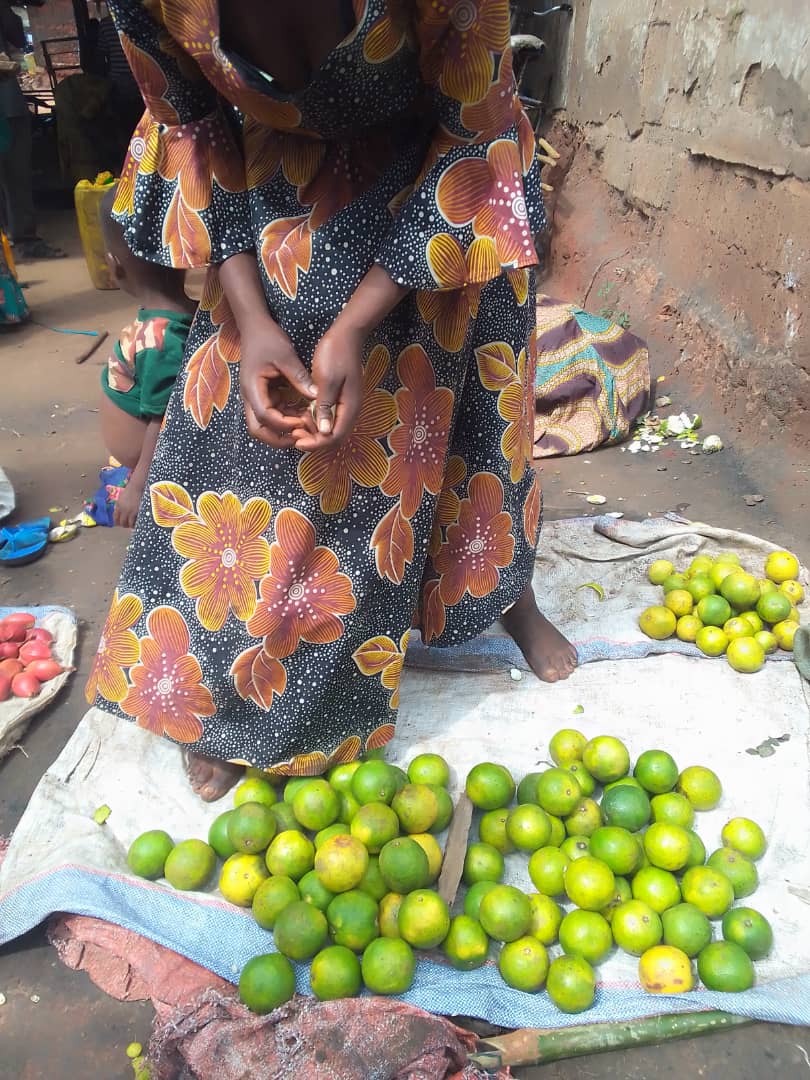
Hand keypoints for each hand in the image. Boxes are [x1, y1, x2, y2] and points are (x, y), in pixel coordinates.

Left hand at [114, 480, 142, 528]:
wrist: (137, 486)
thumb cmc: (130, 490)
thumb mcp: (121, 497)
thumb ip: (120, 505)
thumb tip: (120, 511)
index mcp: (118, 506)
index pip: (115, 518)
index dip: (117, 522)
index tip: (119, 524)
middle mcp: (122, 510)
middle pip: (121, 522)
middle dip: (124, 525)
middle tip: (127, 525)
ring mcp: (129, 512)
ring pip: (128, 524)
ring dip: (130, 525)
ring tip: (133, 525)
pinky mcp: (136, 512)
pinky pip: (134, 522)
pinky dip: (136, 524)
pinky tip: (138, 523)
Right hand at [239, 316, 316, 446]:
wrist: (255, 326)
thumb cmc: (268, 338)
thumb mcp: (286, 356)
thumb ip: (299, 377)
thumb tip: (317, 397)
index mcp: (252, 388)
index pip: (264, 417)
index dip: (284, 424)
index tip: (302, 421)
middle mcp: (251, 397)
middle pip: (258, 430)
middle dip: (278, 438)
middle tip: (301, 438)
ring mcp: (257, 397)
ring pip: (265, 425)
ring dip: (284, 429)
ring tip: (306, 426)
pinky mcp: (265, 395)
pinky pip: (274, 413)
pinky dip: (287, 418)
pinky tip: (304, 414)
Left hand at [291, 324, 364, 451]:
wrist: (346, 335)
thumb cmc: (336, 354)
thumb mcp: (327, 380)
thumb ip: (325, 406)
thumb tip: (324, 432)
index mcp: (350, 407)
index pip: (335, 437)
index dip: (316, 443)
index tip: (297, 441)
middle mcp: (351, 410)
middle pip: (334, 437)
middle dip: (314, 440)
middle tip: (294, 434)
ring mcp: (346, 405)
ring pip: (331, 429)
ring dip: (314, 431)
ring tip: (295, 425)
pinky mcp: (340, 399)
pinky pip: (329, 417)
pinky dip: (316, 420)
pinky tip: (302, 414)